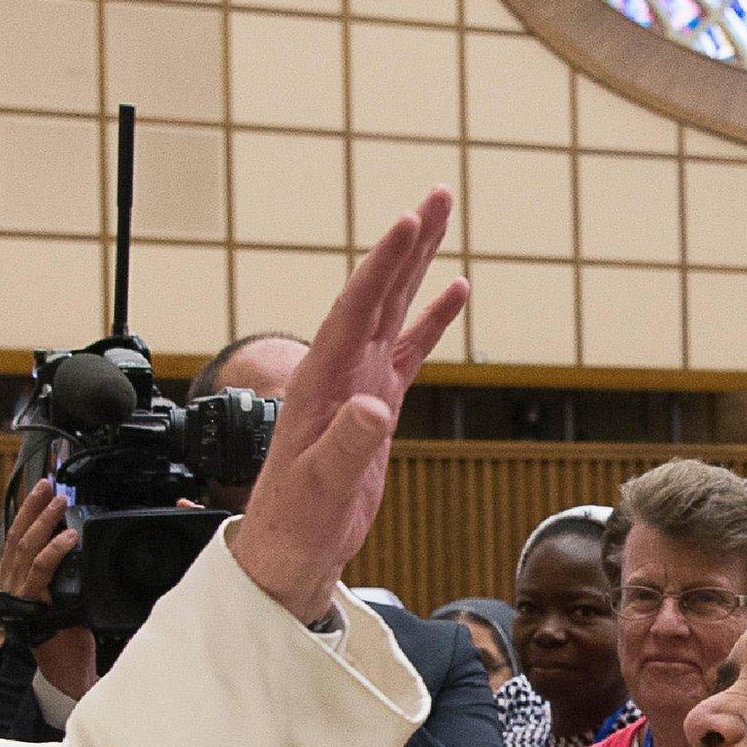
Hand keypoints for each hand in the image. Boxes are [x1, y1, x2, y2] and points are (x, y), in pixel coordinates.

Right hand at [0, 479, 96, 697]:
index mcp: (15, 579)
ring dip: (44, 521)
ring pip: (26, 547)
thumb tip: (75, 542)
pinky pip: (40, 571)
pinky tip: (68, 536)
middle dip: (33, 507)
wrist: (65, 670)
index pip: (17, 537)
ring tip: (60, 502)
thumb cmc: (66, 636)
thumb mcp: (64, 596)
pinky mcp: (31, 604)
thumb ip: (63, 572)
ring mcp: (18, 593)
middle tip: (49, 486)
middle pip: (17, 536)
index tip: (41, 490)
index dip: (27, 512)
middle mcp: (11, 584)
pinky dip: (55, 551)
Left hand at [229, 186, 467, 622]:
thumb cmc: (296, 520)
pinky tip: (455, 291)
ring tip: (443, 219)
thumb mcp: (322, 485)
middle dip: (408, 244)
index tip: (408, 223)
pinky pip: (409, 351)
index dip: (383, 265)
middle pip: (378, 293)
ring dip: (418, 267)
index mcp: (321, 381)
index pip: (356, 309)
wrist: (291, 551)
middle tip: (438, 195)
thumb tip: (375, 408)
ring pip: (394, 311)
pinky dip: (432, 320)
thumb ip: (347, 445)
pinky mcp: (376, 407)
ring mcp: (358, 385)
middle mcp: (338, 371)